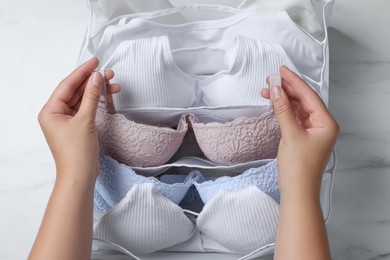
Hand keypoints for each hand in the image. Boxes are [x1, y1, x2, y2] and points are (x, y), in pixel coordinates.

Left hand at [38, 58, 119, 182]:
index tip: (95, 62)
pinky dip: (96, 102)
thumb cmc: (76, 153)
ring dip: (96, 91)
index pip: (67, 85)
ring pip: (82, 99)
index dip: (82, 72)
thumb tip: (96, 77)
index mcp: (50, 111)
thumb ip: (91, 96)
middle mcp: (56, 114)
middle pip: (75, 90)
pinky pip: (85, 108)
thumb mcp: (85, 120)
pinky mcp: (76, 126)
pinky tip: (107, 95)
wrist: (80, 176)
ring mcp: (66, 121)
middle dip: (92, 82)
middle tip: (108, 73)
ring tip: (113, 84)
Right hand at [261, 66, 338, 197]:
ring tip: (268, 91)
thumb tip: (277, 89)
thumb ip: (283, 109)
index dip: (294, 81)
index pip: (309, 96)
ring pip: (297, 108)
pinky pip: (293, 118)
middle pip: (303, 100)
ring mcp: (312, 131)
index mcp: (327, 123)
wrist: (297, 191)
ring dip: (283, 99)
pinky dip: (283, 110)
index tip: (281, 71)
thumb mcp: (290, 134)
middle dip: (287, 89)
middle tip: (271, 80)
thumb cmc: (299, 168)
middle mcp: (322, 125)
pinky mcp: (302, 137)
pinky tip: (274, 104)